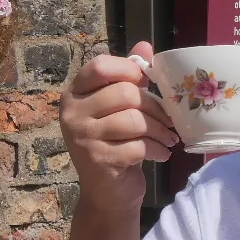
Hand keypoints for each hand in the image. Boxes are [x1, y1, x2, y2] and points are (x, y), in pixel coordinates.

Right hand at [60, 41, 178, 214]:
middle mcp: (72, 113)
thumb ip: (128, 77)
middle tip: (168, 120)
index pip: (100, 66)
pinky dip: (157, 150)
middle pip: (125, 93)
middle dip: (155, 107)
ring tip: (167, 138)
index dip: (129, 70)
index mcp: (75, 94)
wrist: (106, 193)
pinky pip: (138, 146)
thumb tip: (145, 45)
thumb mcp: (119, 108)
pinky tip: (161, 154)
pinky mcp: (97, 160)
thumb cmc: (114, 144)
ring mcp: (82, 138)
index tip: (145, 84)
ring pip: (134, 120)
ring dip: (159, 130)